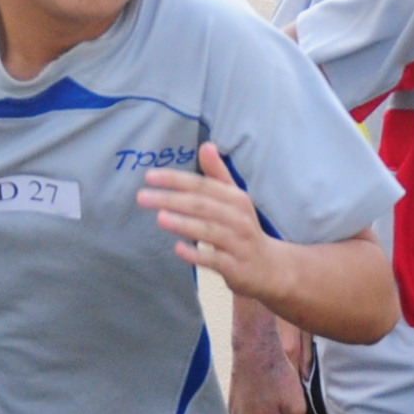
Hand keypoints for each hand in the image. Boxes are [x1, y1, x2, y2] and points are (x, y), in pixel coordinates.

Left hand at [137, 144, 280, 292]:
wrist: (270, 268)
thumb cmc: (243, 230)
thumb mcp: (235, 200)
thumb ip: (218, 175)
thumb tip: (206, 146)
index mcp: (236, 199)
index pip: (204, 185)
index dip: (177, 180)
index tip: (150, 176)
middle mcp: (239, 218)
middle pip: (203, 206)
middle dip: (173, 199)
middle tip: (143, 197)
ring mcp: (238, 244)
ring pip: (210, 231)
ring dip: (184, 224)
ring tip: (160, 218)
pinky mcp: (235, 267)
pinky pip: (215, 259)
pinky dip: (198, 254)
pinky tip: (178, 249)